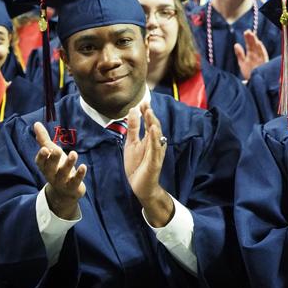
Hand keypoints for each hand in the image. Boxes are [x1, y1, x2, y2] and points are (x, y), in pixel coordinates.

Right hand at [34, 122, 86, 219]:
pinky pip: (75, 181)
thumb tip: (36, 123)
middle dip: (53, 159)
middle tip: (57, 150)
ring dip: (68, 164)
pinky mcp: (72, 187)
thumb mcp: (50, 154)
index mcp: (45, 166)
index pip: (40, 162)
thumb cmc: (57, 168)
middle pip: (50, 167)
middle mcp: (51, 174)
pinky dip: (79, 174)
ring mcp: (62, 182)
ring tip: (73, 153)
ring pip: (64, 173)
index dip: (42, 156)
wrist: (64, 192)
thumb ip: (43, 140)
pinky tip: (83, 166)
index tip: (44, 149)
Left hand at [123, 103, 171, 225]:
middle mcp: (156, 143)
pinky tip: (154, 129)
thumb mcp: (131, 144)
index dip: (146, 111)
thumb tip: (132, 110)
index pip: (149, 122)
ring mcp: (156, 152)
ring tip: (149, 112)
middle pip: (154, 125)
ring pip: (156, 135)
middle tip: (145, 103)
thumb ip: (133, 128)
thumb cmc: (137, 165)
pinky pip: (156, 148)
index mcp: (149, 138)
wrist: (140, 186)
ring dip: (153, 123)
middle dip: (150, 114)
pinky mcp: (155, 161)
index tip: (141, 101)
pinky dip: (155, 138)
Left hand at [234, 30, 268, 80]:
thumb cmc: (249, 75)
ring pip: (257, 49)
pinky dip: (261, 49)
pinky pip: (263, 55)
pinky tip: (259, 43)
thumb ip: (240, 54)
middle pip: (253, 46)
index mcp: (250, 57)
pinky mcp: (264, 63)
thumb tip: (236, 44)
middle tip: (247, 31)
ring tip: (252, 34)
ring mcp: (260, 60)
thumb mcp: (243, 63)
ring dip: (255, 41)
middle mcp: (256, 57)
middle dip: (250, 39)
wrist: (256, 84)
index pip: (248, 47)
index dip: (246, 41)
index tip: (244, 34)